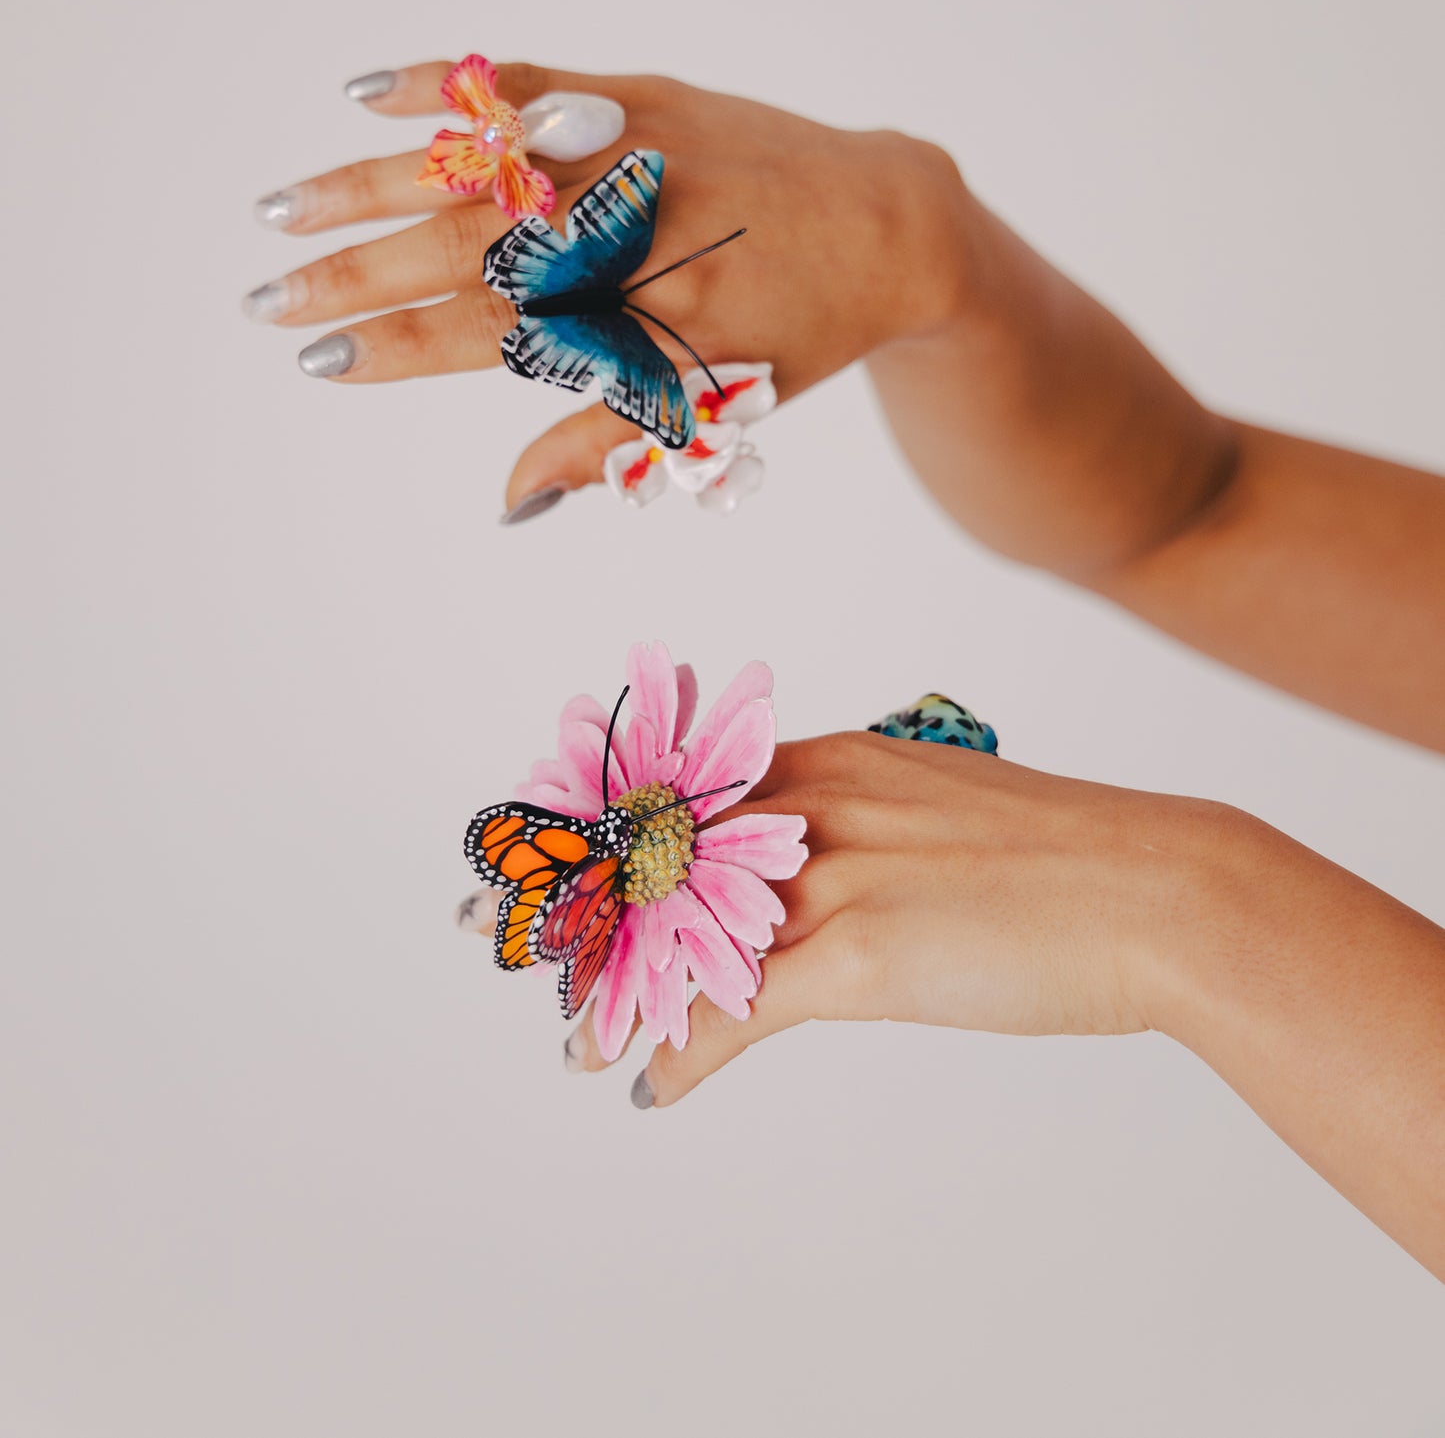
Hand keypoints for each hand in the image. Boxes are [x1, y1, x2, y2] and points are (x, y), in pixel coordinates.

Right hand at [249, 60, 972, 511]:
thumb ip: (604, 444)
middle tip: (266, 298)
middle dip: (354, 276)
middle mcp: (626, 230)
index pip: (491, 336)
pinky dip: (451, 87)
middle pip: (462, 252)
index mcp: (642, 317)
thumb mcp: (716, 407)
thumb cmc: (804, 335)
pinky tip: (370, 94)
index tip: (316, 359)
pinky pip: (531, 84)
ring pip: (476, 167)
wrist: (892, 227)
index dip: (397, 348)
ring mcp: (628, 152)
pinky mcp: (642, 96)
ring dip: (368, 185)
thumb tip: (509, 508)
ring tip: (283, 209)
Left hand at [565, 731, 1226, 1100]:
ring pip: (683, 930)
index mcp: (840, 759)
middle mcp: (820, 800)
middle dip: (569, 891)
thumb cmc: (1072, 856)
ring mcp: (837, 871)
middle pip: (659, 846)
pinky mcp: (862, 949)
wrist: (1161, 887)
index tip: (544, 842)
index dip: (605, 818)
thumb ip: (870, 830)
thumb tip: (822, 876)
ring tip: (573, 1033)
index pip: (686, 782)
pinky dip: (686, 1049)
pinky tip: (652, 1086)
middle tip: (481, 921)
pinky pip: (740, 1006)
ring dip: (616, 989)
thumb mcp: (949, 814)